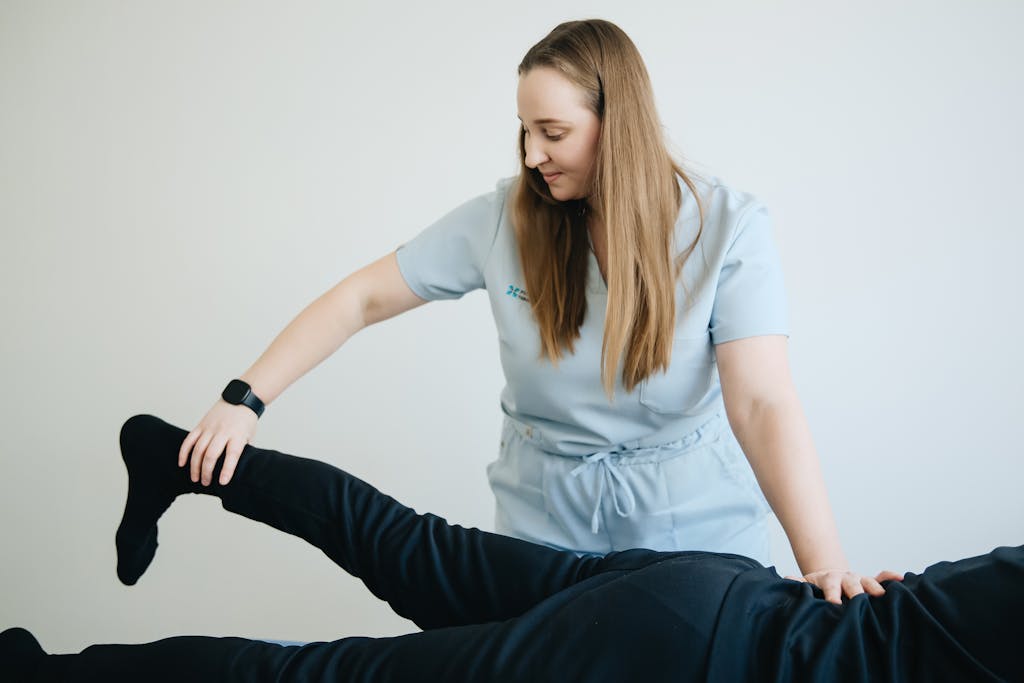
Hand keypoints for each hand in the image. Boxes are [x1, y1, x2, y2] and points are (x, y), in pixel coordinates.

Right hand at [178, 400, 258, 485]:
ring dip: (195, 466)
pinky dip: (184, 452)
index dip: (227, 470)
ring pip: (198, 449)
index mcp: (237, 435)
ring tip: (195, 478)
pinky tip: (182, 463)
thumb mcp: (250, 436)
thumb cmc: (246, 421)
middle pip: (211, 454)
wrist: (240, 399)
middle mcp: (223, 431)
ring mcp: (210, 428)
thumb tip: (239, 470)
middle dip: (207, 471)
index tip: (223, 482)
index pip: (232, 455)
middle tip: (206, 483)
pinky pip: (189, 440)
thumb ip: (243, 451)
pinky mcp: (201, 425)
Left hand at [784, 569, 904, 604]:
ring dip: (874, 587)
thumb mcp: (807, 584)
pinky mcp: (869, 581)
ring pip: (868, 581)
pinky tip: (900, 579)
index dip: (832, 594)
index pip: (830, 587)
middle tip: (860, 601)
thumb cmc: (817, 586)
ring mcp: (858, 579)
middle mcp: (845, 578)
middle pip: (851, 584)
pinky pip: (881, 577)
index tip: (835, 604)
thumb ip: (798, 583)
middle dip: (856, 592)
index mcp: (829, 580)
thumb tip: (787, 579)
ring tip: (882, 595)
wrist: (829, 577)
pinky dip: (890, 577)